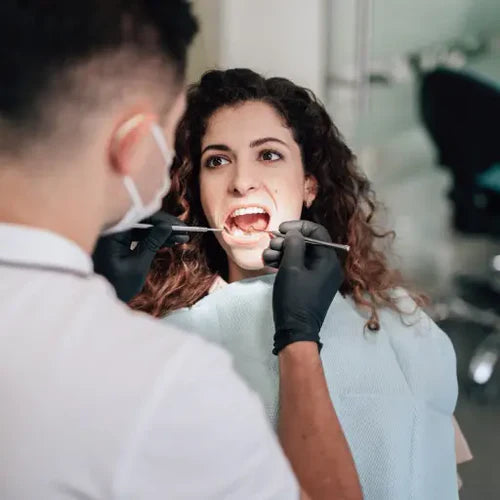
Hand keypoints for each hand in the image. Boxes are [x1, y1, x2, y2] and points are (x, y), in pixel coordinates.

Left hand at [92, 211, 188, 301]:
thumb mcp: (139, 266)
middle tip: (184, 233)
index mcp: (112, 233)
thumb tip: (167, 227)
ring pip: (142, 228)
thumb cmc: (117, 286)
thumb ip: (152, 243)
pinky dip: (152, 239)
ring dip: (160, 233)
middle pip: (142, 220)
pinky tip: (168, 242)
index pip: (141, 217)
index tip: (181, 227)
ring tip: (180, 239)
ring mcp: (114, 236)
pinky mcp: (117, 242)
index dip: (164, 220)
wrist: (99, 302)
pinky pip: (137, 235)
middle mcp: (111, 230)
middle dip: (164, 227)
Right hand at [263, 221, 343, 354]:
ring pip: (300, 255)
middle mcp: (327, 267)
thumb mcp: (291, 268)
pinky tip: (268, 263)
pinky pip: (298, 267)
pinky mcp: (309, 285)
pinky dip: (284, 263)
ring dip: (282, 252)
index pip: (318, 232)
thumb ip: (293, 245)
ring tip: (266, 257)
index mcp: (329, 260)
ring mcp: (318, 277)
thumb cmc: (295, 298)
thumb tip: (294, 234)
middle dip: (286, 241)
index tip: (281, 229)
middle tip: (271, 244)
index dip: (299, 227)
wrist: (295, 331)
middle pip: (307, 243)